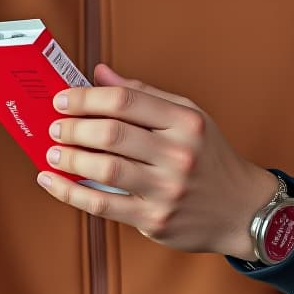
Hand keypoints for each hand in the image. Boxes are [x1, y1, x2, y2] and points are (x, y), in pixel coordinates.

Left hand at [36, 64, 277, 257]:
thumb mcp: (188, 116)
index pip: (126, 101)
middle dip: (73, 127)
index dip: (87, 97)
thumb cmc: (209, 157)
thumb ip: (143, 94)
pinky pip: (103, 205)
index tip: (63, 98)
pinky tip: (53, 182)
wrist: (242, 209)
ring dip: (69, 158)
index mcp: (186, 122)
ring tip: (51, 152)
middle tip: (54, 125)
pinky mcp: (155, 219)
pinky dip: (71, 192)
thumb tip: (99, 74)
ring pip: (105, 169)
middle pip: (112, 134)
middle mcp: (179, 154)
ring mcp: (168, 190)